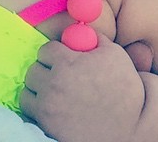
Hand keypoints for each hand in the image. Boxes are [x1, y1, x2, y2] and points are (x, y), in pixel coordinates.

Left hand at [19, 35, 144, 141]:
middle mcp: (53, 84)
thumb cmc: (124, 90)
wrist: (130, 129)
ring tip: (53, 94)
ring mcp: (48, 108)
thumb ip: (92, 38)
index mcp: (66, 63)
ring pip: (27, 92)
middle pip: (33, 70)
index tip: (63, 61)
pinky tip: (51, 109)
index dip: (55, 54)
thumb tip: (80, 29)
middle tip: (57, 78)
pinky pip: (29, 112)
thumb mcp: (113, 54)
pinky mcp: (46, 126)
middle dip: (45, 71)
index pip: (45, 50)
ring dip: (38, 91)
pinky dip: (37, 109)